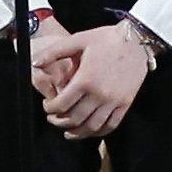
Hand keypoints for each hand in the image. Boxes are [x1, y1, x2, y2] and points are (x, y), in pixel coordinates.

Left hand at [40, 19, 153, 138]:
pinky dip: (98, 133)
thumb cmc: (106, 38)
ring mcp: (114, 101)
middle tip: (53, 119)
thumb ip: (54, 52)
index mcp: (85, 80)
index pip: (61, 105)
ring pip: (91, 127)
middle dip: (59, 122)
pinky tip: (89, 131)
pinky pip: (110, 125)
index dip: (50, 109)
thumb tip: (34, 62)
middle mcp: (99, 94)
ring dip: (77, 132)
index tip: (47, 106)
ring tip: (68, 132)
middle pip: (74, 119)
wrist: (137, 40)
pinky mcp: (125, 103)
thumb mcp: (78, 40)